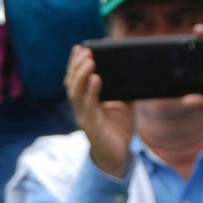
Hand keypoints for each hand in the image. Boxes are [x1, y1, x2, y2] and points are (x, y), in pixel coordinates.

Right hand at [65, 42, 134, 178]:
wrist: (119, 155)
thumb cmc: (118, 127)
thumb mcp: (123, 102)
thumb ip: (123, 87)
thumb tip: (130, 68)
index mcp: (86, 100)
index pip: (76, 79)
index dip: (75, 64)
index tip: (79, 48)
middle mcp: (81, 107)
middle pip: (72, 83)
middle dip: (76, 66)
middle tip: (84, 51)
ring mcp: (84, 117)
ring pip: (76, 93)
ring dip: (81, 75)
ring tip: (89, 62)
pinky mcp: (92, 126)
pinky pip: (89, 107)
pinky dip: (92, 92)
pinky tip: (96, 80)